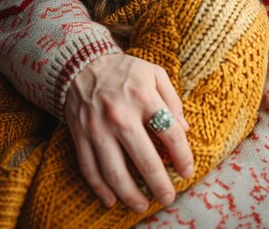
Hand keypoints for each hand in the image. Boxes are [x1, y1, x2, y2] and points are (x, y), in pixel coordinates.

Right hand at [64, 53, 193, 211]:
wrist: (82, 63)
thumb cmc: (124, 70)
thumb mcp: (154, 73)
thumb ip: (172, 99)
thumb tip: (184, 130)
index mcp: (144, 97)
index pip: (170, 134)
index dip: (183, 156)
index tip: (187, 171)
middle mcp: (121, 115)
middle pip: (145, 160)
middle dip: (160, 185)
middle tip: (168, 198)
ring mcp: (98, 128)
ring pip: (115, 172)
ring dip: (131, 195)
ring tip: (142, 205)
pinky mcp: (80, 136)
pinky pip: (90, 169)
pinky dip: (100, 189)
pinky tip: (112, 200)